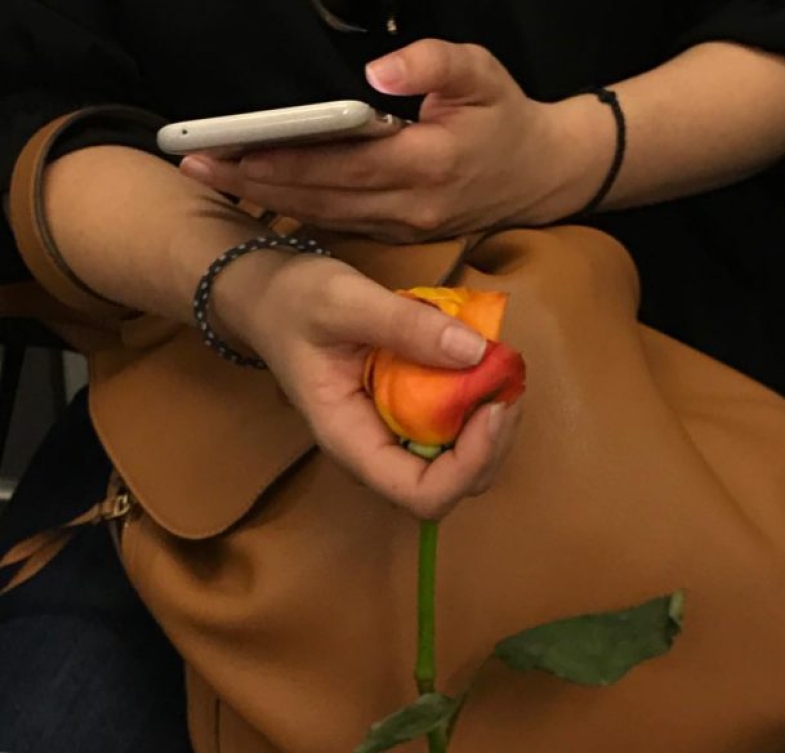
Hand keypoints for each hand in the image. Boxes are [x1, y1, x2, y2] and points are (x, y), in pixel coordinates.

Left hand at [179, 40, 575, 241]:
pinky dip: (297, 213)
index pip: (339, 164)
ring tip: (213, 182)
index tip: (228, 151)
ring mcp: (404, 226)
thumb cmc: (506, 116)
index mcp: (427, 162)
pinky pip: (340, 225)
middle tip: (193, 167)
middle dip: (252, 183)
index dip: (282, 160)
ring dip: (266, 202)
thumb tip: (374, 72)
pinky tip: (261, 198)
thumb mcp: (481, 71)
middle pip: (317, 197)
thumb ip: (431, 62)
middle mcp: (409, 204)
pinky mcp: (400, 234)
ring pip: (323, 217)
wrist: (542, 175)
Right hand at [232, 253, 522, 518]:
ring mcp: (392, 430)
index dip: (469, 464)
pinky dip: (478, 399)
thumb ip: (405, 325)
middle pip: (452, 484)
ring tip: (501, 368)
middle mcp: (376, 448)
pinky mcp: (405, 408)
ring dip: (492, 424)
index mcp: (350, 439)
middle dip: (492, 443)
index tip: (492, 407)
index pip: (422, 494)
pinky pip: (452, 423)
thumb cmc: (295, 302)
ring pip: (460, 459)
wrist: (269, 296)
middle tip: (507, 381)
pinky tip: (483, 361)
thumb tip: (476, 351)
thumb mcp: (344, 300)